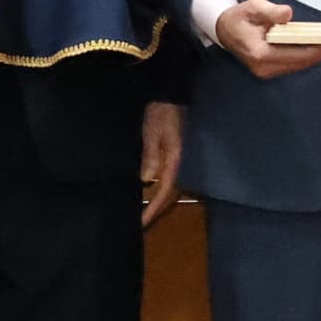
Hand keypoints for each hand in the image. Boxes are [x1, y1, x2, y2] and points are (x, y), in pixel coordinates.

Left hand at [140, 102, 185, 228]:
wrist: (170, 96)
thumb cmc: (161, 113)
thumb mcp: (153, 132)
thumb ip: (151, 155)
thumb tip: (146, 180)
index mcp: (175, 160)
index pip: (165, 191)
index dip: (153, 208)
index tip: (142, 222)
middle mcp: (179, 164)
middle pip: (169, 194)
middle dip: (156, 209)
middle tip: (141, 224)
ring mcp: (176, 161)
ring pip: (168, 187)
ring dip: (158, 201)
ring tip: (144, 212)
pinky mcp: (172, 156)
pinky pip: (166, 178)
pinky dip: (158, 189)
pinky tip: (148, 192)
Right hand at [215, 0, 320, 80]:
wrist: (224, 30)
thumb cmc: (239, 17)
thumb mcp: (253, 7)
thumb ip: (270, 11)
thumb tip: (287, 14)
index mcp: (260, 53)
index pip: (295, 54)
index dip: (317, 49)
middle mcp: (264, 67)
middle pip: (300, 63)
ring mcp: (266, 71)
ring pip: (298, 66)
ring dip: (316, 56)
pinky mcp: (269, 70)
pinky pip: (293, 65)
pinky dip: (307, 57)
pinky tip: (319, 48)